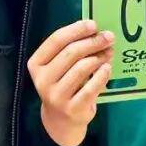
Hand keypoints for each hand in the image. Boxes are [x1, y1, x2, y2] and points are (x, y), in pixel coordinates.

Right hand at [28, 20, 113, 145]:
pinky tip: (107, 68)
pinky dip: (102, 75)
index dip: (76, 30)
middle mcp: (43, 80)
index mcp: (36, 64)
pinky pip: (91, 87)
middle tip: (108, 37)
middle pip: (71, 53)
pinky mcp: (72, 109)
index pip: (56, 40)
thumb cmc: (62, 85)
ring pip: (81, 68)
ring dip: (99, 57)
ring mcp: (56, 96)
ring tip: (109, 52)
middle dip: (92, 42)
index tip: (93, 24)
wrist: (60, 121)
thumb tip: (97, 32)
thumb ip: (71, 49)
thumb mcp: (59, 67)